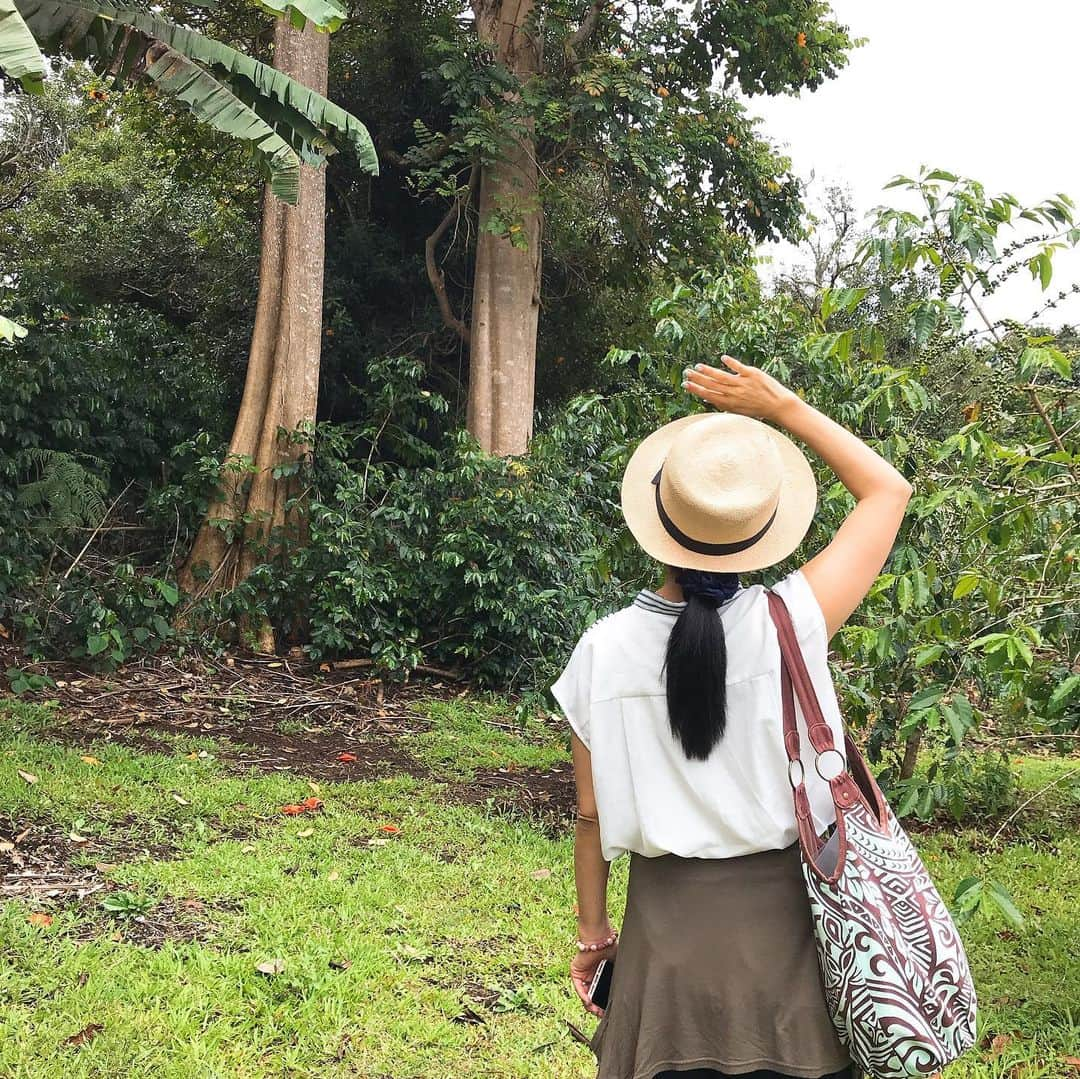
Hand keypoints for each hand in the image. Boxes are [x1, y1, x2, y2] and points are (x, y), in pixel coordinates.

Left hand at [570, 941, 616, 1017]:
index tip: (610, 1010)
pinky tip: (589, 1002)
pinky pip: (578, 987)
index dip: (605, 1002)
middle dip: (598, 1006)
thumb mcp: (618, 965)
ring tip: (596, 1012)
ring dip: (590, 1004)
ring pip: (585, 993)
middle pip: (593, 994)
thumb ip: (619, 977)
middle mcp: (592, 974)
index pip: (602, 991)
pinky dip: (583, 995)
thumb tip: (628, 991)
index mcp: (602, 972)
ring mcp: (583, 974)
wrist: (600, 937)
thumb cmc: (610, 947)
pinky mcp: (576, 972)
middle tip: (603, 1014)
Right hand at [682, 355, 798, 423]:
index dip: (696, 389)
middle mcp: (734, 394)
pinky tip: (723, 358)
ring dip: (709, 371)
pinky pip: (739, 368)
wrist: (778, 405)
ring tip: (698, 367)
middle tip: (687, 373)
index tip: (686, 384)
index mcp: (729, 403)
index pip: (709, 395)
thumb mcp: (738, 410)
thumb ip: (723, 403)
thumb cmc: (757, 408)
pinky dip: (731, 363)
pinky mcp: (752, 375)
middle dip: (698, 379)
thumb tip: (707, 397)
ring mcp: (743, 384)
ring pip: (722, 377)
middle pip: (712, 385)